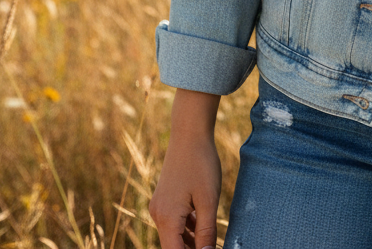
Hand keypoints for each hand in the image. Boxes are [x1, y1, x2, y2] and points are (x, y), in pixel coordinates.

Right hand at [149, 89, 222, 248]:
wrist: (189, 134)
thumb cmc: (201, 164)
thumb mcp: (209, 199)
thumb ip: (207, 231)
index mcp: (167, 218)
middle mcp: (158, 215)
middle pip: (174, 246)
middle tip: (213, 245)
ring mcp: (160, 206)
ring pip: (175, 234)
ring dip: (192, 241)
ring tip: (211, 240)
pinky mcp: (165, 199)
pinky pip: (175, 221)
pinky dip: (188, 227)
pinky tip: (204, 225)